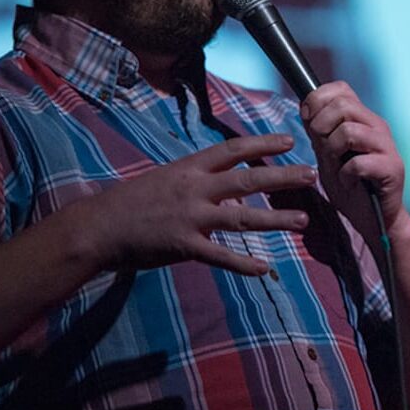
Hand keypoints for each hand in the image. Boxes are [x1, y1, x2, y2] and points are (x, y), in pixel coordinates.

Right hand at [73, 134, 315, 275]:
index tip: (289, 141)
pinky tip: (265, 268)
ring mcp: (190, 217)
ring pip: (242, 218)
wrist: (98, 226)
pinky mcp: (183, 245)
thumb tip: (228, 185)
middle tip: (312, 174)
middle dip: (282, 176)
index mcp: (190, 168)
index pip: (233, 150)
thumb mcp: (167, 179)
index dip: (263, 144)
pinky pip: (220, 256)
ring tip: (302, 220)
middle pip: (247, 179)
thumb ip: (200, 181)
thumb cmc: (133, 201)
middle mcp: (194, 188)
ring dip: (275, 219)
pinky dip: (244, 263)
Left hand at [299, 81, 405, 241]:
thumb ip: (319, 130)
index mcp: (363, 118)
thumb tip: (305, 105)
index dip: (318, 100)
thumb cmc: (351, 186)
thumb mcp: (327, 153)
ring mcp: (387, 146)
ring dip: (333, 150)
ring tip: (336, 166)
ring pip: (350, 131)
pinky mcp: (392, 168)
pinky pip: (358, 163)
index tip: (309, 122)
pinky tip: (348, 183)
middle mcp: (377, 126)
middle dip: (321, 126)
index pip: (341, 89)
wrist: (375, 219)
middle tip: (322, 149)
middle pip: (342, 105)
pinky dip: (346, 175)